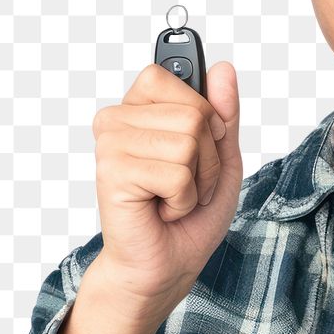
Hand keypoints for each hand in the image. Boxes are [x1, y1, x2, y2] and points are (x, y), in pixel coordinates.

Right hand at [90, 61, 242, 320]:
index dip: (204, 113)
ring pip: (188, 141)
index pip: (172, 74)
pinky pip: (177, 173)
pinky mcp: (113, 173)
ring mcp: (111, 144)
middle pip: (194, 112)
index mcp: (138, 107)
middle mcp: (116, 120)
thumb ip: (223, 111)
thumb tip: (222, 68)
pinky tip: (162, 211)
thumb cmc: (190, 214)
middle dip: (208, 157)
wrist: (166, 265)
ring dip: (198, 181)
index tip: (198, 145)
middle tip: (187, 183)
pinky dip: (184, 200)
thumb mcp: (222, 156)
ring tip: (173, 198)